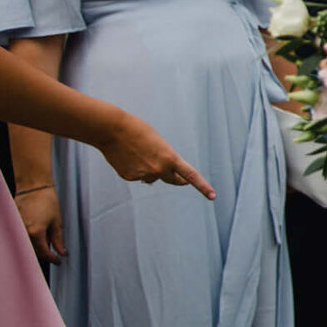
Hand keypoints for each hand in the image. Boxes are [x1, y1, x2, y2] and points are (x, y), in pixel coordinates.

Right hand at [17, 184, 64, 263]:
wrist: (33, 187)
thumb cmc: (46, 201)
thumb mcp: (56, 221)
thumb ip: (58, 239)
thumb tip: (61, 252)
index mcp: (36, 232)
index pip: (44, 252)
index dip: (52, 259)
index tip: (58, 261)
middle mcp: (23, 232)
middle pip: (33, 252)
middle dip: (43, 255)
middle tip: (52, 255)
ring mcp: (16, 229)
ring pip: (26, 246)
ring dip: (35, 248)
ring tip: (45, 244)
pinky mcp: (12, 225)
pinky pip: (20, 238)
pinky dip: (28, 240)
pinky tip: (35, 237)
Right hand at [95, 113, 214, 198]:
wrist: (113, 130)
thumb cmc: (138, 132)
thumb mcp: (159, 144)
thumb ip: (163, 161)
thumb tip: (154, 179)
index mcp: (170, 158)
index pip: (191, 175)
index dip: (203, 186)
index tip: (213, 196)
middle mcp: (159, 169)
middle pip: (173, 180)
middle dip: (177, 180)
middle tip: (181, 180)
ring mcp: (143, 175)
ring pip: (151, 177)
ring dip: (149, 169)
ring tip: (139, 153)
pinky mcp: (130, 177)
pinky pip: (138, 176)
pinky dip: (135, 169)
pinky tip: (127, 158)